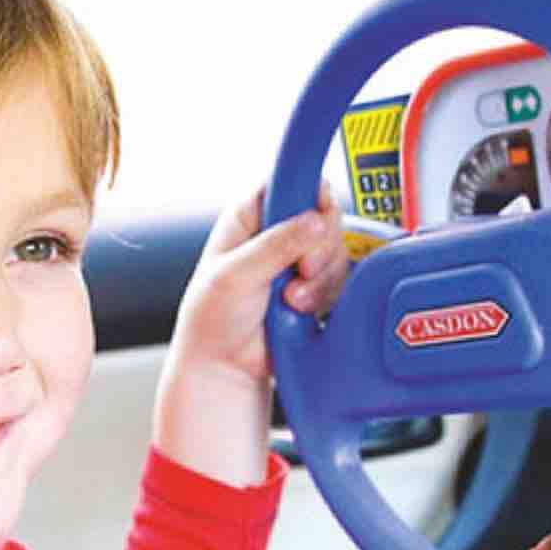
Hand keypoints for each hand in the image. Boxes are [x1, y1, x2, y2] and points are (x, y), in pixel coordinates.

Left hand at [152, 184, 346, 486]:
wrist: (224, 368)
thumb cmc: (211, 320)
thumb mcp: (236, 276)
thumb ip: (276, 246)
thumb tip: (313, 221)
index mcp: (249, 216)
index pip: (288, 181)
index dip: (307, 192)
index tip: (318, 209)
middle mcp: (276, 233)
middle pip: (323, 215)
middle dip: (319, 247)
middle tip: (300, 270)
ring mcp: (297, 262)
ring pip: (335, 250)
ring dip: (319, 278)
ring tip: (291, 299)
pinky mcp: (314, 288)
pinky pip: (339, 280)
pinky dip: (325, 296)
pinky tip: (301, 309)